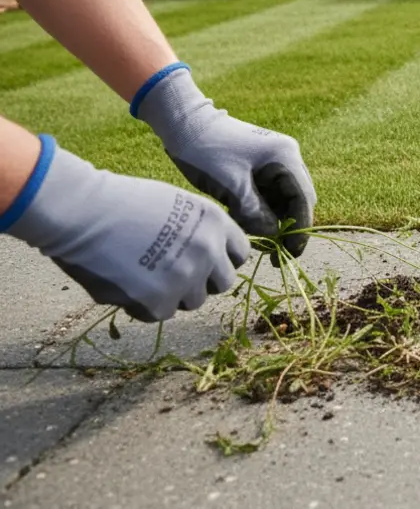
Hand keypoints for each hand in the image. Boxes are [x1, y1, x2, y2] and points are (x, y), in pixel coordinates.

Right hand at [4, 136, 248, 322]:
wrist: (83, 212)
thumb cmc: (122, 201)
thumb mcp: (177, 204)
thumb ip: (199, 231)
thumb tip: (210, 257)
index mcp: (216, 222)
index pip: (240, 254)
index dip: (221, 260)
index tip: (205, 261)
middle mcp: (209, 251)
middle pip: (223, 283)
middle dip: (202, 281)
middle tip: (174, 273)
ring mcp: (186, 278)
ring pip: (192, 302)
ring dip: (173, 294)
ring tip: (144, 274)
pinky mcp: (158, 301)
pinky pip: (160, 314)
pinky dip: (144, 305)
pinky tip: (126, 283)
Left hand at [133, 64, 316, 263]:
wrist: (182, 123)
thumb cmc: (206, 150)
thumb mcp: (231, 185)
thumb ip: (255, 213)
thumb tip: (273, 236)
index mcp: (285, 157)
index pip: (303, 199)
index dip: (300, 229)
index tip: (291, 254)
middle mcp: (286, 157)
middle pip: (298, 200)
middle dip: (288, 226)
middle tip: (276, 254)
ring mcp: (274, 161)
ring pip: (283, 199)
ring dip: (274, 220)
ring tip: (258, 241)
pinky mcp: (259, 166)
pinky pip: (268, 195)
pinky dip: (262, 211)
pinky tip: (247, 224)